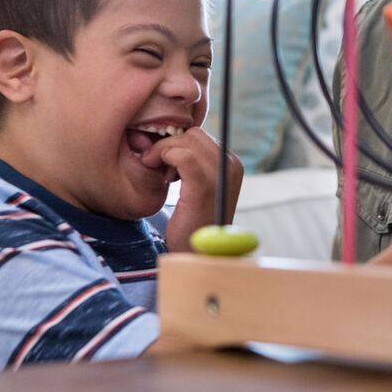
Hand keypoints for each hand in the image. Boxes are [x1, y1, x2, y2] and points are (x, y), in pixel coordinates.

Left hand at [141, 128, 242, 251]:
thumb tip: (175, 137)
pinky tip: (161, 176)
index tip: (165, 164)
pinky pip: (181, 155)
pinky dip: (164, 158)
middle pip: (193, 134)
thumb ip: (195, 163)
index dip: (177, 143)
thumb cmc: (194, 223)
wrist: (197, 256)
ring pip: (186, 141)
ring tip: (161, 174)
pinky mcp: (204, 185)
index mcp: (231, 164)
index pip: (200, 136)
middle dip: (170, 145)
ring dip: (164, 152)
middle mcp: (231, 165)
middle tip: (159, 168)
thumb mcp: (200, 186)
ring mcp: (220, 174)